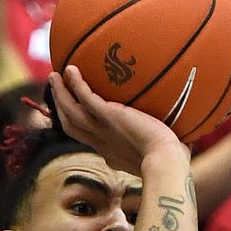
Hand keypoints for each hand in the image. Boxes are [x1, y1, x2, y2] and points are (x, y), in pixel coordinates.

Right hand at [50, 64, 187, 174]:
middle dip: (61, 108)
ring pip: (71, 113)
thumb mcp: (160, 152)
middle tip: (56, 90)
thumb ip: (160, 142)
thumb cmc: (172, 160)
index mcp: (110, 151)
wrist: (166, 161)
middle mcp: (101, 142)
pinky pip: (85, 98)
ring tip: (54, 76)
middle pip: (71, 125)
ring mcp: (102, 129)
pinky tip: (71, 69)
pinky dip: (75, 84)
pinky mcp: (108, 116)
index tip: (76, 113)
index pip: (88, 138)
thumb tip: (175, 137)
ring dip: (60, 94)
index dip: (78, 126)